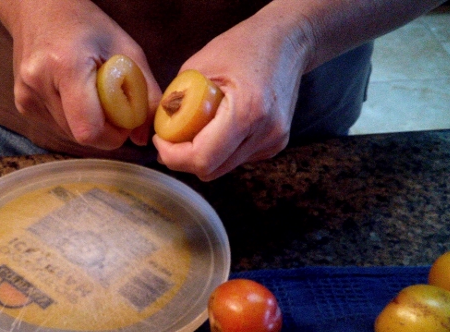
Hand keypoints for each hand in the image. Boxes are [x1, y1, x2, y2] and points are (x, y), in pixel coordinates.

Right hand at [0, 0, 161, 149]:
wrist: (39, 8)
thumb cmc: (88, 25)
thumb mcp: (128, 51)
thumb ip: (145, 96)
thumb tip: (142, 139)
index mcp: (66, 67)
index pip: (89, 132)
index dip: (112, 135)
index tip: (124, 120)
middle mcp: (39, 84)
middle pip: (81, 137)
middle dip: (104, 130)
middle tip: (112, 105)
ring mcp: (26, 96)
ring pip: (70, 135)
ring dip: (89, 124)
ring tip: (92, 94)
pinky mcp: (22, 104)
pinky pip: (58, 128)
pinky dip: (74, 119)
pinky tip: (74, 95)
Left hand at [153, 5, 310, 180]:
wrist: (289, 42)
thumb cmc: (244, 45)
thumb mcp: (200, 66)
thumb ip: (178, 101)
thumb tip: (161, 130)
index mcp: (248, 111)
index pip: (202, 158)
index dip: (173, 156)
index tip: (160, 140)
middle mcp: (265, 133)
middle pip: (210, 170)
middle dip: (183, 159)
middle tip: (170, 137)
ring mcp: (273, 143)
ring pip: (222, 168)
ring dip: (202, 155)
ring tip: (196, 127)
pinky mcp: (275, 146)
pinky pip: (236, 160)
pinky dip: (220, 150)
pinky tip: (219, 126)